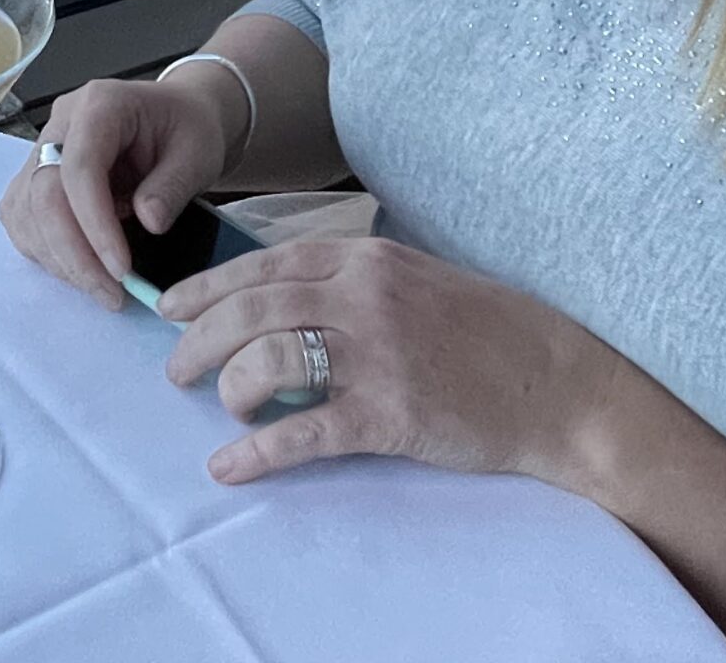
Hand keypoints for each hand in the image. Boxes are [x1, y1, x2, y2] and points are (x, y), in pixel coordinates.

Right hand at [0, 77, 229, 311]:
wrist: (178, 119)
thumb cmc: (188, 128)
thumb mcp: (198, 152)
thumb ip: (173, 185)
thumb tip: (148, 222)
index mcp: (99, 104)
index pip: (79, 168)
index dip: (94, 225)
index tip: (122, 269)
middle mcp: (59, 124)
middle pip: (43, 195)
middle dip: (75, 254)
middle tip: (112, 295)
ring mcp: (42, 150)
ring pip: (26, 212)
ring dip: (60, 259)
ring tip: (104, 286)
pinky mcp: (35, 177)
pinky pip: (23, 220)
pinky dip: (46, 251)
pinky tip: (81, 267)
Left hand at [158, 237, 625, 489]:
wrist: (556, 383)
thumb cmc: (485, 332)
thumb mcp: (414, 279)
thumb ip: (351, 280)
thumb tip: (278, 297)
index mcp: (366, 259)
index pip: (265, 264)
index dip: (208, 286)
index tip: (170, 307)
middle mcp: (364, 296)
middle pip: (251, 308)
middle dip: (199, 338)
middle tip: (176, 370)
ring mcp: (377, 354)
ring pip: (268, 359)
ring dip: (229, 388)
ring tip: (222, 409)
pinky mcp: (390, 412)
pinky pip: (304, 431)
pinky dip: (257, 452)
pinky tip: (230, 466)